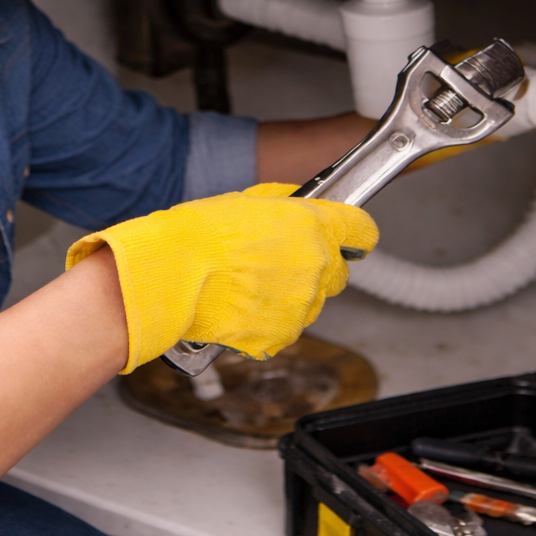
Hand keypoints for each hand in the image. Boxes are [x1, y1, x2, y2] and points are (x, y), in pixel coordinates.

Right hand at [66, 183, 377, 370]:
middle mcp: (317, 268)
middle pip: (338, 271)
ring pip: (312, 301)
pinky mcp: (281, 335)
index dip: (355, 232)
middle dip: (317, 265)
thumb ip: (290, 205)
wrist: (172, 275)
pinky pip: (287, 325)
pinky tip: (243, 303)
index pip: (362, 230)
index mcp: (316, 228)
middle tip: (280, 259)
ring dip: (292, 292)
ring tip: (251, 282)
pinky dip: (270, 317)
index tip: (350, 236)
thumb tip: (304, 207)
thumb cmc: (202, 234)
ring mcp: (301, 306)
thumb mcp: (252, 199)